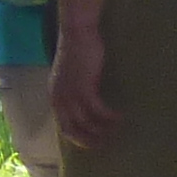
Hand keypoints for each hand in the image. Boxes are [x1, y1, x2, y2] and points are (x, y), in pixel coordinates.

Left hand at [51, 0, 116, 154]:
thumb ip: (72, 91)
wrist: (78, 32)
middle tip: (106, 144)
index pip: (64, 127)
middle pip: (73, 130)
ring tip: (117, 129)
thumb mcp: (69, 76)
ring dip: (104, 129)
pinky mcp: (85, 87)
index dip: (79, 139)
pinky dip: (110, 116)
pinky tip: (121, 116)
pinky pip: (99, 111)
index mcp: (55, 96)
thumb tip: (82, 104)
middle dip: (90, 141)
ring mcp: (71, 94)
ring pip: (87, 123)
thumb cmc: (76, 50)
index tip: (94, 143)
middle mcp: (60, 99)